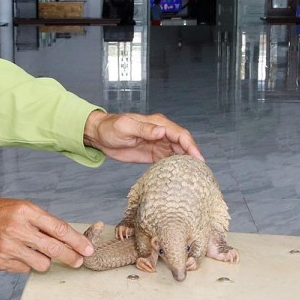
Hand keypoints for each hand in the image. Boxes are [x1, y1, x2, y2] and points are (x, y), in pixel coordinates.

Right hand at [0, 197, 94, 272]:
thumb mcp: (18, 208)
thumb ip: (40, 221)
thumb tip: (67, 238)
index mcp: (25, 211)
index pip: (58, 228)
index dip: (77, 240)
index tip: (88, 249)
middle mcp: (17, 228)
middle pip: (54, 249)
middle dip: (71, 257)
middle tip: (78, 261)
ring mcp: (7, 246)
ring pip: (41, 263)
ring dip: (44, 261)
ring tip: (35, 252)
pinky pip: (24, 269)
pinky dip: (24, 264)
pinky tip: (14, 254)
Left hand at [83, 110, 202, 163]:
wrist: (100, 135)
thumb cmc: (111, 128)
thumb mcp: (126, 127)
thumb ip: (144, 129)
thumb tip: (161, 131)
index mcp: (158, 124)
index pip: (179, 134)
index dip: (190, 146)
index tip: (197, 158)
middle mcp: (161, 133)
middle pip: (182, 144)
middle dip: (192, 155)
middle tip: (200, 171)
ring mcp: (158, 143)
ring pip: (178, 152)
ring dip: (186, 162)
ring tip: (193, 175)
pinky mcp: (153, 154)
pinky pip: (169, 159)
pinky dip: (176, 166)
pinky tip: (180, 175)